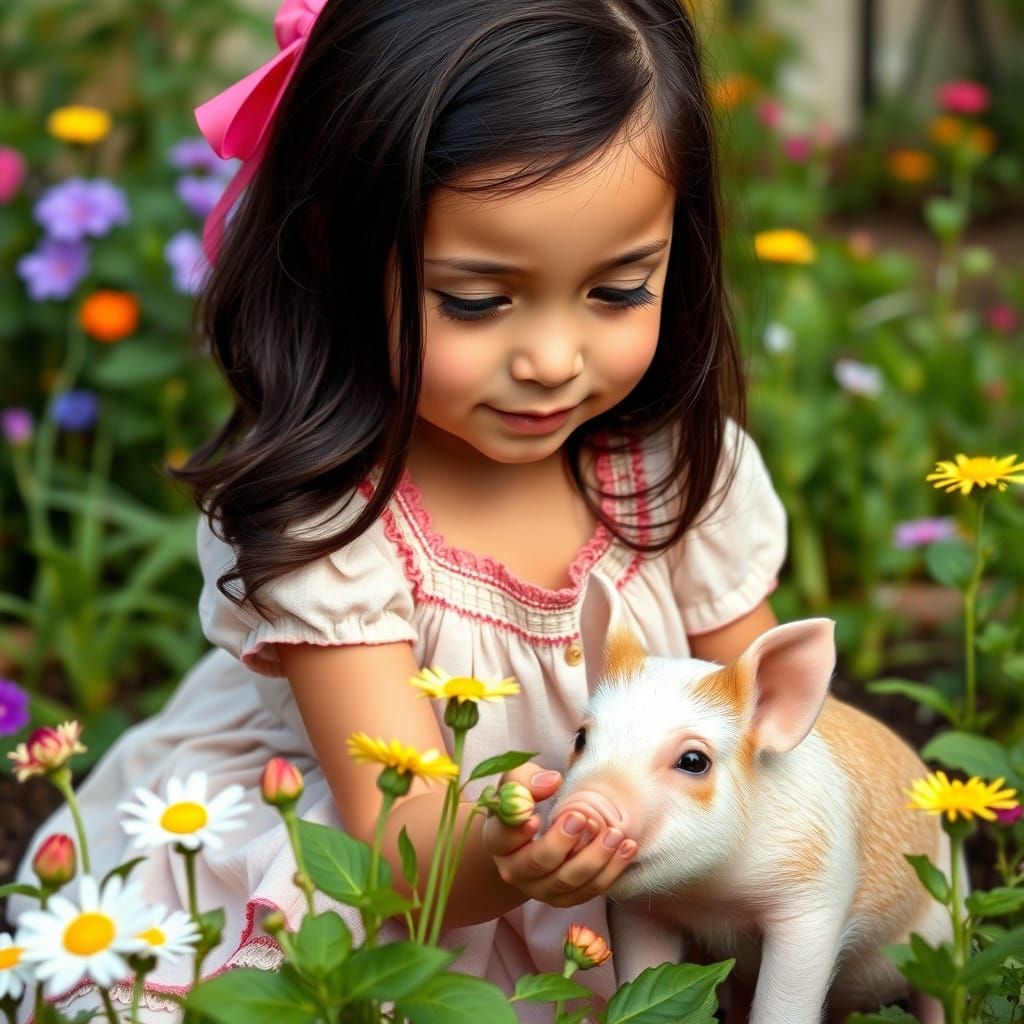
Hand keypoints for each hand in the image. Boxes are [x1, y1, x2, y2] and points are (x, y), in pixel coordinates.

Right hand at [481, 762, 637, 908]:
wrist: (528, 838)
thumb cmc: (523, 803)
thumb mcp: (517, 782)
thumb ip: (527, 779)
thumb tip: (551, 782)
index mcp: (497, 840)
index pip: (502, 837)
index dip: (516, 830)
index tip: (535, 816)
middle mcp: (514, 871)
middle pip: (537, 864)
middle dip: (561, 843)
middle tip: (582, 818)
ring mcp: (541, 889)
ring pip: (568, 881)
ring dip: (595, 859)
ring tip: (615, 834)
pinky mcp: (566, 897)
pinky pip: (590, 890)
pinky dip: (611, 870)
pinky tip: (627, 847)